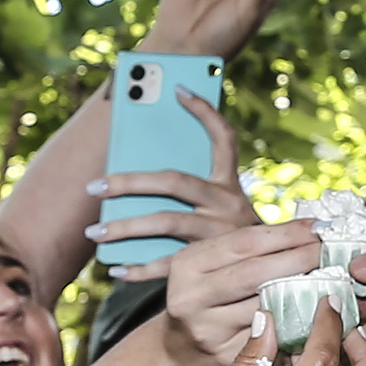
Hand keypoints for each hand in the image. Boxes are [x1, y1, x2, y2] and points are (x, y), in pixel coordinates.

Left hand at [87, 89, 260, 280]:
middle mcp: (228, 204)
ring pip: (166, 222)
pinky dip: (139, 269)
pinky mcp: (213, 265)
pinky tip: (115, 269)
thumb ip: (194, 188)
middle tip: (95, 187)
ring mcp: (221, 235)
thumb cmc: (230, 237)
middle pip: (175, 182)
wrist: (270, 277)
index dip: (205, 112)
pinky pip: (169, 265)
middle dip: (130, 181)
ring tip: (95, 231)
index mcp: (230, 185)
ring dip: (126, 227)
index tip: (178, 88)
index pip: (224, 139)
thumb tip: (137, 174)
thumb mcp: (224, 205)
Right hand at [159, 219, 320, 365]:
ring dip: (303, 290)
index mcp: (188, 264)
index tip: (318, 226)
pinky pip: (269, 336)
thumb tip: (307, 229)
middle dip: (300, 258)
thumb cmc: (207, 300)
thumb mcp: (211, 267)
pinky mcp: (225, 356)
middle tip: (331, 250)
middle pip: (256, 272)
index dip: (286, 233)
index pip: (245, 241)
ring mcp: (207, 330)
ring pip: (266, 306)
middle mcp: (191, 297)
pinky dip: (296, 321)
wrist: (179, 353)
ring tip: (331, 276)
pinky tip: (317, 309)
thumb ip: (248, 250)